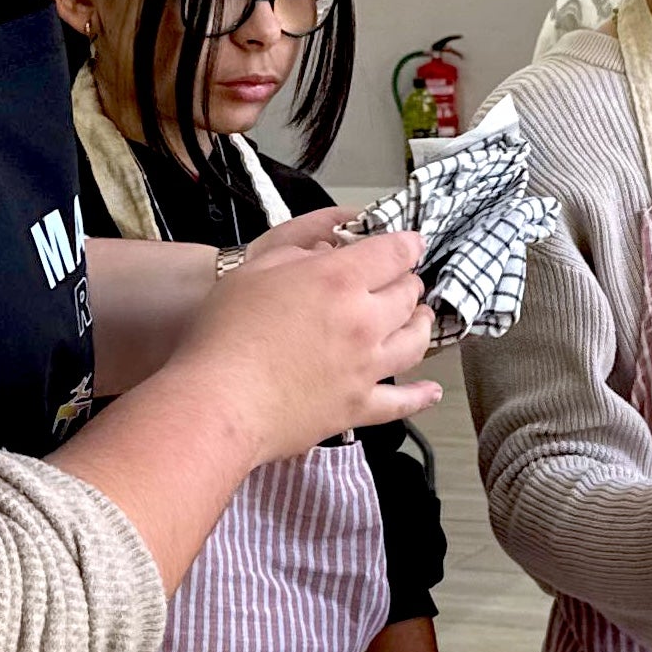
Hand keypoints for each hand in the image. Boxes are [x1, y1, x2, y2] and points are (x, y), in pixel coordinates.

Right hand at [184, 210, 439, 455]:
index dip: (406, 245)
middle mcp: (364, 321)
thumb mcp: (256, 270)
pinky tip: (431, 391)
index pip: (393, 253)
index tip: (410, 245)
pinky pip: (401, 402)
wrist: (220, 402)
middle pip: (407, 296)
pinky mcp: (358, 406)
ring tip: (420, 319)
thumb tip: (329, 255)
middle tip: (403, 283)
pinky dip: (420, 396)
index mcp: (339, 280)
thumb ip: (299, 255)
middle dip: (408, 284)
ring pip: (414, 342)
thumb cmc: (226, 333)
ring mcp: (366, 367)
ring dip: (421, 325)